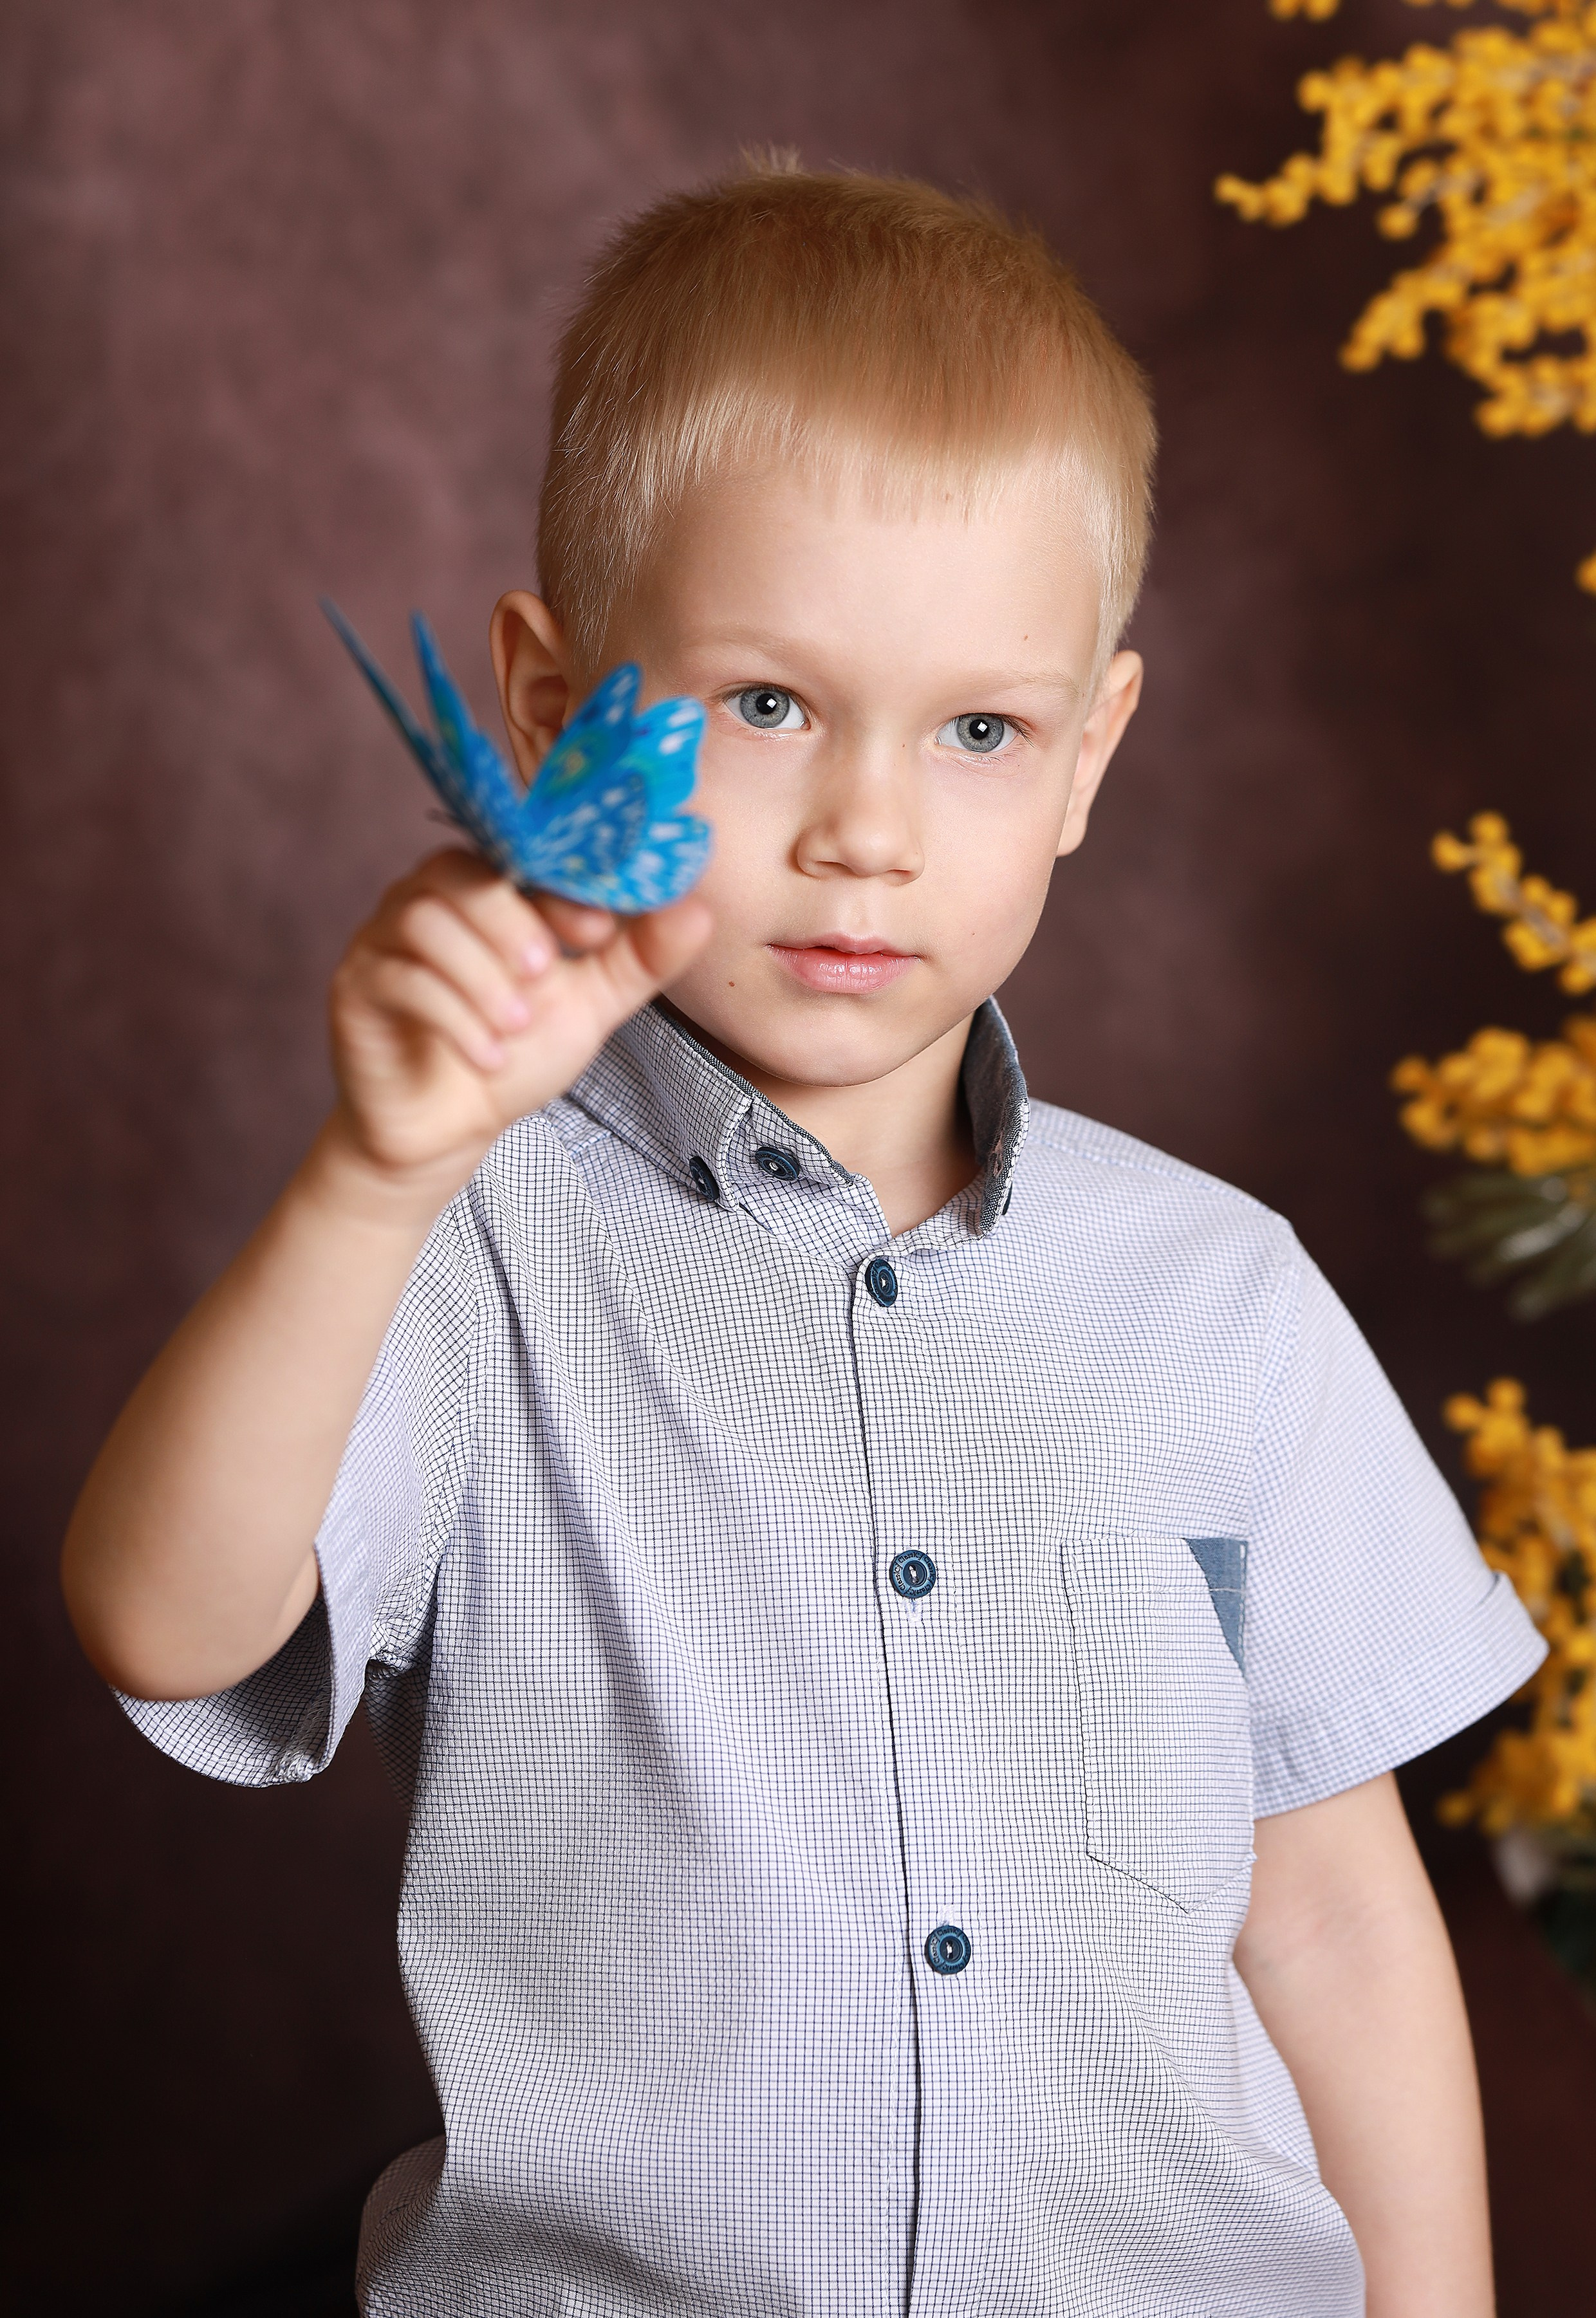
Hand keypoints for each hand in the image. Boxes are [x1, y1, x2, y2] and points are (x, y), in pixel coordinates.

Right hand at [326, 847, 710, 1205]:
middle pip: (459, 874)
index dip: (559, 883)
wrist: (448, 1130)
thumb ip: (640, 957)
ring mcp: (384, 940)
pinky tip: (487, 1057)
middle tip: (548, 975)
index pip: (517, 853)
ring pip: (424, 923)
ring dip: (482, 975)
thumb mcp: (592, 1004)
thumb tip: (698, 907)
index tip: (598, 930)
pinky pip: (398, 980)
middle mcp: (428, 899)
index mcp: (488, 889)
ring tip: (518, 1026)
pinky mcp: (356, 987)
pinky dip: (452, 1017)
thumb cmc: (515, 1053)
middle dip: (512, 923)